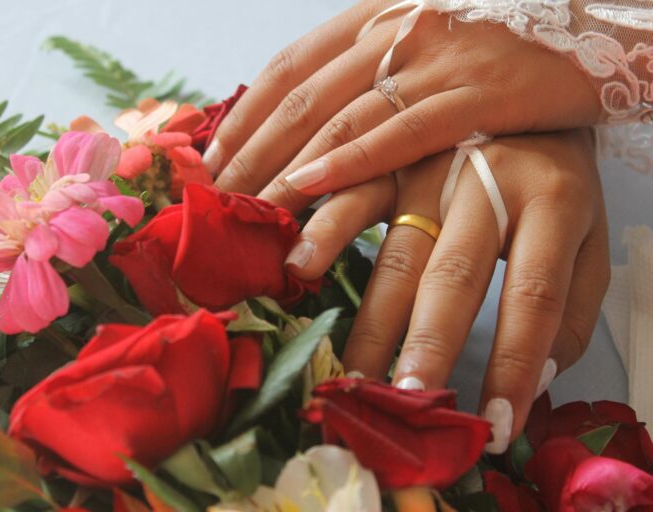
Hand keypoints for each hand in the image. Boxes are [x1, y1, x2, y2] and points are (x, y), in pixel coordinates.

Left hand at [209, 0, 600, 212]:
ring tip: (248, 207)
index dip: (244, 116)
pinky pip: (400, 131)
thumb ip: (368, 68)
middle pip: (301, 98)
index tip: (212, 160)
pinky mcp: (478, 91)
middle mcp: (394, 29)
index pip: (289, 70)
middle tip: (215, 198)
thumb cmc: (499, 34)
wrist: (591, 15)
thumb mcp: (422, 34)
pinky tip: (310, 187)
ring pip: (339, 118)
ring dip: (284, 166)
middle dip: (250, 152)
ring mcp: (434, 59)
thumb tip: (314, 121)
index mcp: (374, 14)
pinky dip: (349, 160)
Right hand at [286, 129, 609, 452]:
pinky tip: (298, 269)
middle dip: (429, 344)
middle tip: (407, 401)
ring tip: (351, 366)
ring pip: (397, 250)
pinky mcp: (390, 157)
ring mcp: (432, 169)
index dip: (515, 363)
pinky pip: (352, 196)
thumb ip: (569, 308)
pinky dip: (323, 233)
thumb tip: (532, 383)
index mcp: (554, 200)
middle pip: (456, 276)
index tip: (496, 426)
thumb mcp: (589, 234)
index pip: (536, 295)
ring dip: (371, 313)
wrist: (527, 83)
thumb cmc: (557, 175)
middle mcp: (489, 185)